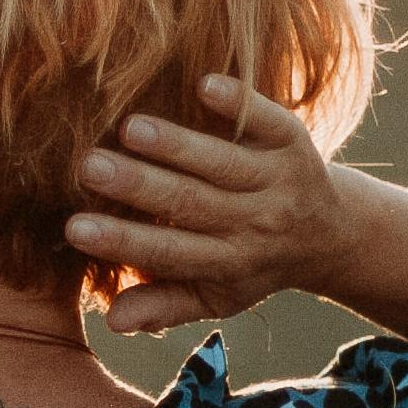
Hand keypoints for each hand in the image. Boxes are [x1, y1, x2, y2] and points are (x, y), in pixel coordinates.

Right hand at [67, 77, 359, 332]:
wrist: (331, 233)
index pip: (169, 254)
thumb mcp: (214, 297)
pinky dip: (239, 103)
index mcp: (228, 262)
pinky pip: (268, 120)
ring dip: (177, 145)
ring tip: (129, 128)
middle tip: (89, 167)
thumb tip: (112, 322)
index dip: (123, 242)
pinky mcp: (293, 141)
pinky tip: (204, 84)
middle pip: (190, 203)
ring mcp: (278, 180)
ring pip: (222, 162)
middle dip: (138, 186)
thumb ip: (164, 306)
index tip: (75, 228)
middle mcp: (256, 222)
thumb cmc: (252, 264)